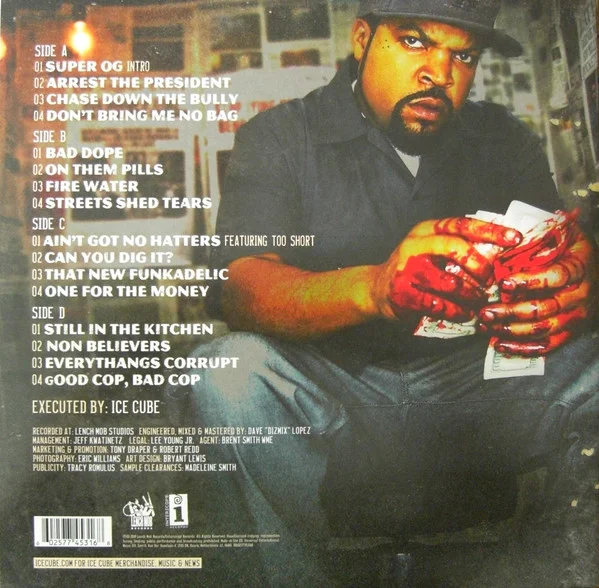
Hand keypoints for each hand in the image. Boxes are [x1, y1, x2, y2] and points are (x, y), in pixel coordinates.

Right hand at [371, 217, 521, 321]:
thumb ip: (457, 245)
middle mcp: (415, 245)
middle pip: (455, 247)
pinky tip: (466, 314)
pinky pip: (438, 304)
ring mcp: (407, 270)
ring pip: (449, 281)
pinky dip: (457, 312)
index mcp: (426, 230)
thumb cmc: (414, 269)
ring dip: (471, 294)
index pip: (462, 224)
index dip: (490, 231)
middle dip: (479, 264)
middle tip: (491, 279)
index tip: (515, 239)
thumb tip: (501, 251)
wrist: (376, 289)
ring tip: (480, 300)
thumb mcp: (430, 248)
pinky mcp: (403, 294)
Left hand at [479, 226, 596, 355]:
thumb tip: (512, 235)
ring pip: (543, 329)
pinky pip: (547, 345)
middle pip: (545, 308)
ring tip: (487, 325)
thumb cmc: (572, 249)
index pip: (556, 276)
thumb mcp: (563, 233)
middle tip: (486, 311)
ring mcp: (576, 316)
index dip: (530, 281)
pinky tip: (499, 343)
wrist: (597, 269)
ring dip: (512, 330)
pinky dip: (522, 348)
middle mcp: (580, 295)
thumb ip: (542, 234)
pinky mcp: (570, 332)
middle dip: (511, 311)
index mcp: (579, 268)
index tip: (504, 282)